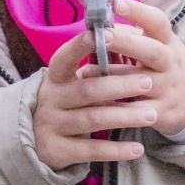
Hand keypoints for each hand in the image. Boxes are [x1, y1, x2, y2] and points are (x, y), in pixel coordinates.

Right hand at [32, 32, 151, 171]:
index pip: (65, 57)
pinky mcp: (57, 150)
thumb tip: (121, 35)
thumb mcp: (68, 83)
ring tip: (152, 115)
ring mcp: (52, 125)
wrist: (33, 140)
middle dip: (119, 85)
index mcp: (55, 77)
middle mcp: (51, 99)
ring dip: (124, 117)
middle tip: (149, 82)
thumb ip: (91, 67)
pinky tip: (138, 148)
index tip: (105, 34)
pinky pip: (90, 149)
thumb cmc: (64, 103)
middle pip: (87, 90)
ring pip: (92, 119)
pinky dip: (116, 150)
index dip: (82, 45)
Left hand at [107, 0, 184, 137]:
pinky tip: (94, 102)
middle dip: (126, 43)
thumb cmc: (165, 65)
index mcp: (168, 42)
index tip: (117, 3)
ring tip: (84, 72)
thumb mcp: (158, 45)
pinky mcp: (161, 112)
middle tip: (102, 36)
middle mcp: (170, 63)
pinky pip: (135, 110)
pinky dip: (115, 107)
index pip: (158, 23)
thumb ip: (131, 35)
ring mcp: (167, 88)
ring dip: (112, 77)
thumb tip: (99, 23)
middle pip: (151, 51)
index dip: (139, 12)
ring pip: (140, 82)